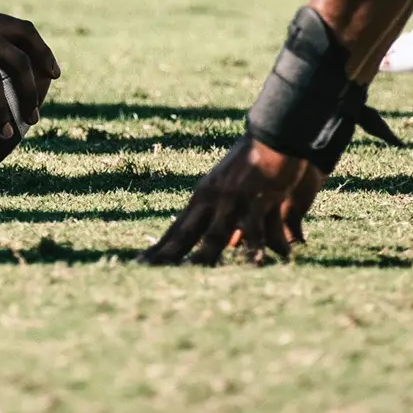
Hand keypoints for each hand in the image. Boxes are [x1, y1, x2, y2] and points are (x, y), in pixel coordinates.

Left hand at [143, 139, 323, 263]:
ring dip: (205, 257)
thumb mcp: (231, 190)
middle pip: (186, 234)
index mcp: (203, 198)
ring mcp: (233, 200)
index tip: (139, 264)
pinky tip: (255, 264)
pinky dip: (254, 247)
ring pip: (215, 235)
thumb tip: (229, 245)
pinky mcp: (258, 199)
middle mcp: (212, 200)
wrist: (272, 137)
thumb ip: (227, 218)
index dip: (160, 248)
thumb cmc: (254, 163)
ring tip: (191, 275)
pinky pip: (254, 228)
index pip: (177, 229)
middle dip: (168, 255)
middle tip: (147, 272)